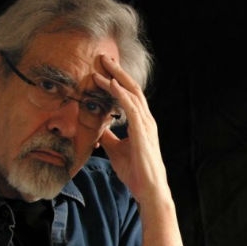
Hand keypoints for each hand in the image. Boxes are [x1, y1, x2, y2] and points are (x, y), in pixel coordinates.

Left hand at [92, 55, 169, 203]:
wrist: (149, 189)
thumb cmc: (136, 171)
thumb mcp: (115, 150)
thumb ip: (108, 137)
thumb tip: (97, 129)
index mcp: (141, 123)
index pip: (128, 96)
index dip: (116, 81)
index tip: (101, 70)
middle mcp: (146, 119)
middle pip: (131, 88)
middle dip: (116, 71)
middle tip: (102, 56)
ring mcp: (146, 124)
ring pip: (132, 94)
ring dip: (116, 77)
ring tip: (102, 64)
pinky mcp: (142, 132)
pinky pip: (131, 108)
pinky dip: (121, 94)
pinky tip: (110, 84)